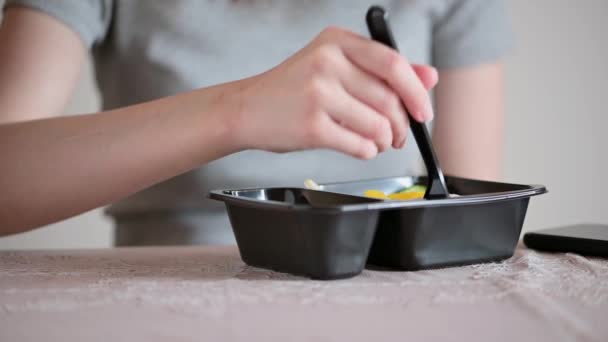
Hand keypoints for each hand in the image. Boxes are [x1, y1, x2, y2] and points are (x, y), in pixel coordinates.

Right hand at [228, 26, 437, 158]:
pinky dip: (367, 152)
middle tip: (398, 135)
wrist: (246, 109)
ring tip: (377, 141)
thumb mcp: (335, 67)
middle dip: (401, 125)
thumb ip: (383, 70)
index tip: (423, 112)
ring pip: (378, 125)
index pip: (393, 64)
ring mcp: (318, 94)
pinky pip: (360, 146)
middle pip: (389, 99)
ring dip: (385, 140)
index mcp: (336, 41)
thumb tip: (430, 77)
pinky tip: (359, 147)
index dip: (416, 91)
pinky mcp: (312, 126)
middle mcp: (327, 62)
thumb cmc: (293, 89)